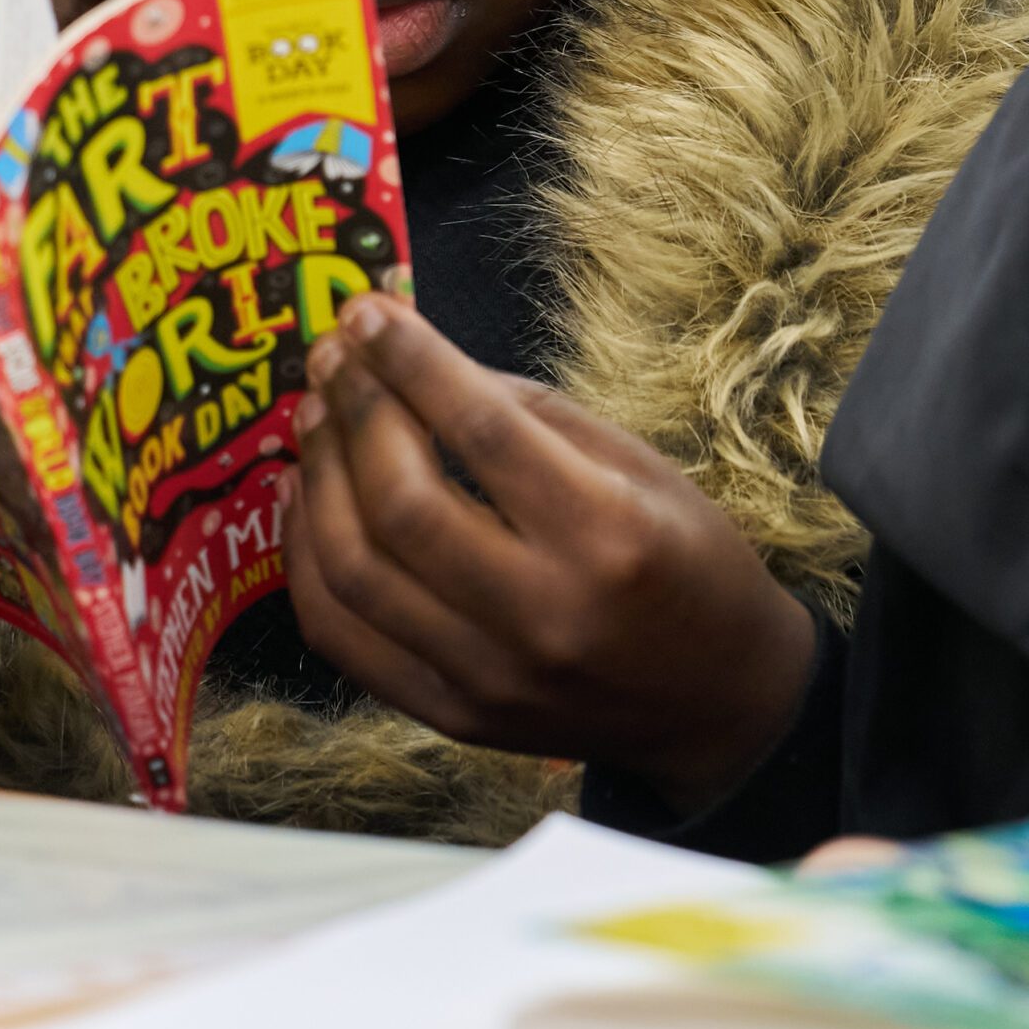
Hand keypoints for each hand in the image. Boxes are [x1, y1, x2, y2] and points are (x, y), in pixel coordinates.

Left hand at [281, 294, 817, 814]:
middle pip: (405, 504)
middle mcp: (543, 615)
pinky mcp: (452, 716)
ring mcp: (489, 678)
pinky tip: (307, 493)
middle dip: (355, 412)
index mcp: (607, 535)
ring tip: (315, 413)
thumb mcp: (636, 464)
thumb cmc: (686, 561)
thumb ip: (525, 411)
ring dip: (320, 476)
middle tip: (332, 355)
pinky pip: (343, 638)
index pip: (483, 432)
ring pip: (357, 572)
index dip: (412, 362)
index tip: (366, 312)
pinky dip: (307, 559)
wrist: (721, 704)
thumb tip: (412, 357)